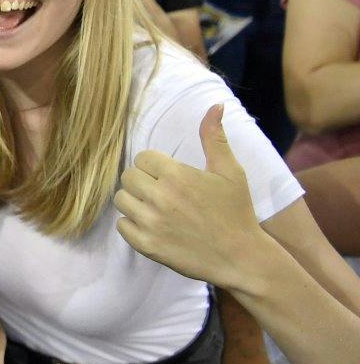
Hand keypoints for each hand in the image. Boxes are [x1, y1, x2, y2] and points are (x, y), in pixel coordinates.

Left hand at [116, 104, 265, 288]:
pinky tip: (152, 225)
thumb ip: (214, 138)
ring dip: (134, 202)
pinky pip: (121, 226)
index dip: (154, 166)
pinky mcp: (146, 245)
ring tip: (155, 208)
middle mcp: (160, 197)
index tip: (169, 176)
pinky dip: (132, 225)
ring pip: (121, 200)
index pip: (142, 158)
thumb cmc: (236, 212)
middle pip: (128, 177)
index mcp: (176, 175)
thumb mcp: (230, 172)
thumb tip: (215, 105)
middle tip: (162, 192)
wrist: (241, 257)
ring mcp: (151, 222)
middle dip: (143, 182)